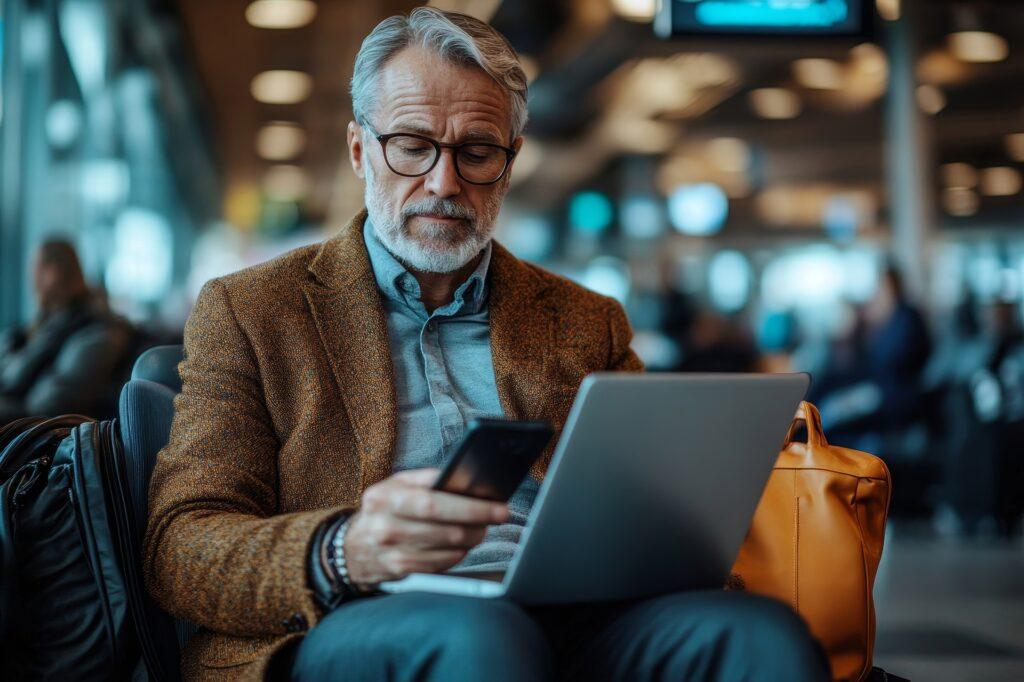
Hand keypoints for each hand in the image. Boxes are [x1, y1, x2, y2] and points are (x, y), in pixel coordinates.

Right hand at [343, 468, 507, 588]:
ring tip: (481, 528)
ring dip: (472, 538)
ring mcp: (392, 551)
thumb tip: (468, 480)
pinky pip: (441, 563)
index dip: (470, 506)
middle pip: (446, 528)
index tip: (498, 505)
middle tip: (499, 516)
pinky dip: (457, 553)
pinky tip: (461, 545)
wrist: (352, 546)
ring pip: (448, 548)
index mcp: (386, 496)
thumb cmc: (384, 508)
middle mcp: (386, 524)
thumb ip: (427, 479)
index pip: (434, 502)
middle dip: (479, 522)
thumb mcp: (396, 484)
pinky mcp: (399, 570)